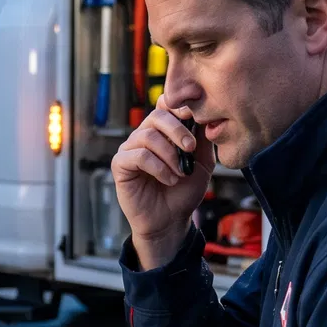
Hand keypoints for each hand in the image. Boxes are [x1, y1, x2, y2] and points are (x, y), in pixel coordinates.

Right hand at [111, 94, 213, 267]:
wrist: (170, 220)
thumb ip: (202, 141)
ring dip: (169, 155)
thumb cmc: (184, 192)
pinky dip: (158, 167)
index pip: (166, 105)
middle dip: (177, 130)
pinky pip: (138, 156)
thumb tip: (206, 116)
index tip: (194, 117)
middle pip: (157, 115)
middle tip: (191, 148)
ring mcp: (130, 149)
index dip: (179, 106)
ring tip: (180, 173)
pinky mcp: (120, 165)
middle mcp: (144, 136)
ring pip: (147, 136)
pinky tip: (168, 179)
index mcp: (163, 131)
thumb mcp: (202, 164)